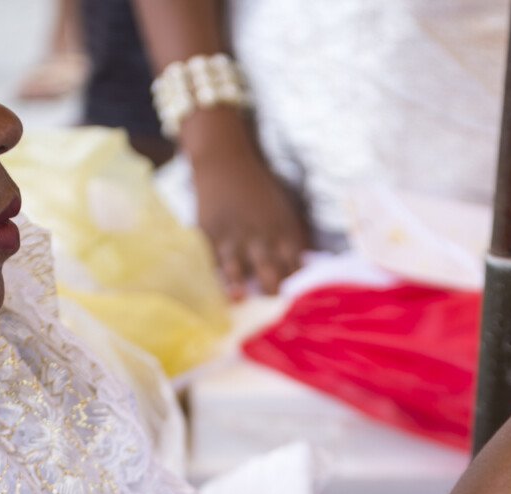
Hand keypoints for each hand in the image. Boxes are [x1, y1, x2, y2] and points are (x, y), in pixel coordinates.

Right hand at [191, 145, 307, 298]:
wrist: (226, 160)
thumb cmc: (260, 190)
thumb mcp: (285, 210)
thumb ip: (293, 240)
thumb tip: (303, 272)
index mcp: (283, 231)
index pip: (295, 267)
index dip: (297, 290)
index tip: (298, 312)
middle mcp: (259, 236)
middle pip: (270, 271)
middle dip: (272, 293)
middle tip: (274, 316)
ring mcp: (232, 235)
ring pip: (237, 269)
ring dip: (239, 287)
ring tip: (240, 302)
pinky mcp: (208, 233)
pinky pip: (208, 259)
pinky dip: (209, 276)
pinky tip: (208, 292)